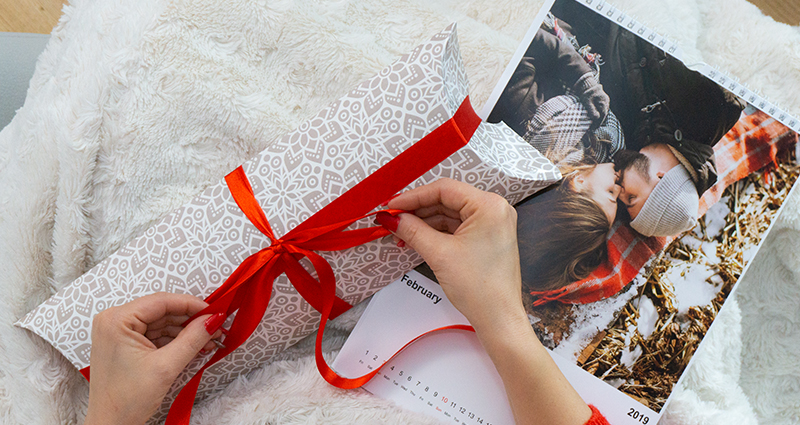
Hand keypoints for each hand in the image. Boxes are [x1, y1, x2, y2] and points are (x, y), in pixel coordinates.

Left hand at [84, 293, 224, 424]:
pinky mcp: (125, 345)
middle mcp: (114, 321)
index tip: (215, 312)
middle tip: (216, 328)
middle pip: (162, 311)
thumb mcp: (166, 366)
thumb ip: (193, 339)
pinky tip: (194, 347)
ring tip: (209, 342)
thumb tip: (214, 319)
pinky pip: (155, 335)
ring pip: (161, 323)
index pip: (161, 302)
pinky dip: (175, 341)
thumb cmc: (126, 401)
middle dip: (191, 321)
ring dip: (185, 332)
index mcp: (116, 320)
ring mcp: (118, 333)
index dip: (192, 305)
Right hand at [377, 179, 593, 424]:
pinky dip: (436, 233)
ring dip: (424, 224)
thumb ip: (412, 230)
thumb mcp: (439, 254)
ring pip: (449, 214)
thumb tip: (391, 218)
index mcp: (489, 206)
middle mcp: (494, 210)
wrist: (498, 319)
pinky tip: (416, 240)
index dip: (413, 197)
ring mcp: (491, 224)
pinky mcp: (486, 238)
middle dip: (417, 212)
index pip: (444, 189)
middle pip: (446, 200)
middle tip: (391, 220)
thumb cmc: (479, 287)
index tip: (391, 206)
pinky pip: (456, 227)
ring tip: (400, 235)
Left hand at [573, 73, 609, 126]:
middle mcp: (606, 101)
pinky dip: (598, 115)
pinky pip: (601, 110)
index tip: (593, 128)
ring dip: (598, 119)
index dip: (598, 123)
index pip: (603, 115)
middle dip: (598, 122)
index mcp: (603, 101)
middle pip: (603, 114)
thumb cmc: (586, 93)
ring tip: (592, 125)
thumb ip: (592, 110)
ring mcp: (605, 101)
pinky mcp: (602, 101)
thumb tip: (596, 118)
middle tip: (592, 129)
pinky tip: (593, 119)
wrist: (586, 84)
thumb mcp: (587, 101)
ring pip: (603, 112)